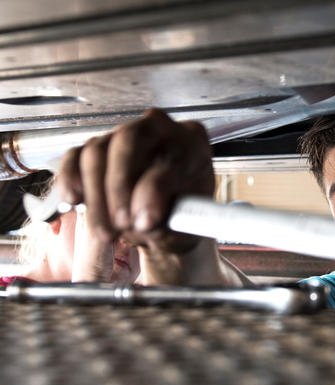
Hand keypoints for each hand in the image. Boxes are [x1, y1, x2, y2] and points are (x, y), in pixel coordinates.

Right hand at [57, 109, 217, 283]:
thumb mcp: (189, 221)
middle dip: (118, 186)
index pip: (168, 152)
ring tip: (108, 233)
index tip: (146, 222)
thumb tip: (143, 219)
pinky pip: (75, 156)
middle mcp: (158, 129)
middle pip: (128, 139)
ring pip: (97, 151)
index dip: (152, 190)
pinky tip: (74, 201)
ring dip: (96, 195)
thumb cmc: (184, 217)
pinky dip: (69, 178)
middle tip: (122, 225)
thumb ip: (172, 216)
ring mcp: (125, 136)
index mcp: (192, 141)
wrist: (168, 225)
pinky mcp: (98, 149)